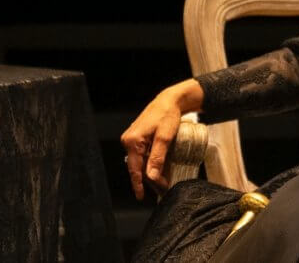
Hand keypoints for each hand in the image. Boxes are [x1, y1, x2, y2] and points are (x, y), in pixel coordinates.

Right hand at [121, 79, 202, 200]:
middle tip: (162, 187)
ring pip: (140, 161)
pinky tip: (159, 167)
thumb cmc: (167, 115)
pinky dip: (150, 161)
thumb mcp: (165, 137)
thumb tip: (152, 177)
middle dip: (148, 178)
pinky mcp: (137, 137)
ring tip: (163, 179)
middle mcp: (128, 140)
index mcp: (132, 141)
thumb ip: (157, 158)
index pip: (134, 168)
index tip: (141, 197)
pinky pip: (142, 154)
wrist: (169, 101)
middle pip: (137, 166)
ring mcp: (132, 138)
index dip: (139, 184)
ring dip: (150, 170)